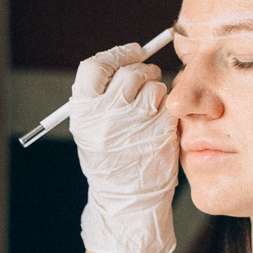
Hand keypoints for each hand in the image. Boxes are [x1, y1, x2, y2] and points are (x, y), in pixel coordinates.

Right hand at [69, 43, 179, 252]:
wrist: (127, 200)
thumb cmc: (110, 160)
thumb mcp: (92, 130)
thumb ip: (101, 96)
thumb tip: (124, 58)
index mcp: (84, 114)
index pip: (95, 67)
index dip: (116, 55)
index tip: (131, 52)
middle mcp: (106, 117)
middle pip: (128, 72)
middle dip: (141, 69)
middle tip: (147, 76)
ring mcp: (134, 124)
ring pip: (153, 84)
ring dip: (156, 88)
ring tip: (151, 105)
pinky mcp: (160, 131)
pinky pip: (168, 103)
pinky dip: (167, 106)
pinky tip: (160, 120)